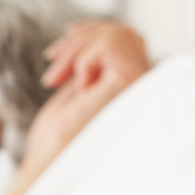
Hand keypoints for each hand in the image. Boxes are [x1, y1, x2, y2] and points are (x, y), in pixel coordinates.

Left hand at [24, 20, 150, 172]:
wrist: (50, 162)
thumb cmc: (57, 140)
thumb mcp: (75, 90)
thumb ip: (91, 66)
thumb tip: (87, 34)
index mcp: (131, 90)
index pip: (127, 42)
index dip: (93, 33)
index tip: (62, 43)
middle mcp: (143, 88)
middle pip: (123, 34)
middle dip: (80, 39)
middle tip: (51, 58)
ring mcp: (141, 85)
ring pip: (116, 35)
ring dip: (76, 50)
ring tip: (55, 77)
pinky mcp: (132, 81)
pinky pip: (108, 45)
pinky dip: (81, 58)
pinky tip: (75, 86)